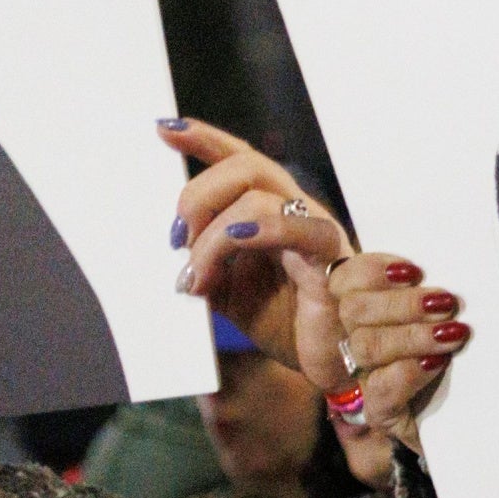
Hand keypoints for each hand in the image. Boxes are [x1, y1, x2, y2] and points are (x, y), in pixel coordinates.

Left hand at [163, 117, 356, 374]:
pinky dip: (252, 232)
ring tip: (196, 281)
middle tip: (176, 241)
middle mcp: (300, 213)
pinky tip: (229, 251)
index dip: (206, 140)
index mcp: (277, 216)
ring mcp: (318, 231)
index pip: (244, 161)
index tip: (164, 129)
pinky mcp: (331, 259)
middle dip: (197, 195)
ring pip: (257, 197)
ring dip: (211, 237)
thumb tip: (176, 250)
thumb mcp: (229, 293)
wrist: (333, 368)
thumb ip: (204, 265)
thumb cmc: (289, 328)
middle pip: (247, 165)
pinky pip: (294, 227)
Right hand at [321, 249, 476, 447]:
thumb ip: (438, 290)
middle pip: (354, 311)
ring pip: (366, 347)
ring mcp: (369, 379)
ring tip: (453, 333)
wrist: (484, 422)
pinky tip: (437, 363)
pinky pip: (380, 392)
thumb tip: (452, 252)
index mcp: (371, 309)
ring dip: (412, 335)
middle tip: (446, 303)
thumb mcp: (457, 316)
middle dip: (401, 303)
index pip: (345, 279)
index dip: (373, 270)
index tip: (415, 270)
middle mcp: (362, 341)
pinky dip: (409, 373)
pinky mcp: (384, 415)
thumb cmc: (475, 359)